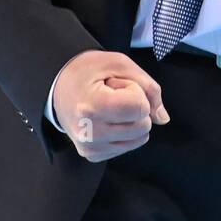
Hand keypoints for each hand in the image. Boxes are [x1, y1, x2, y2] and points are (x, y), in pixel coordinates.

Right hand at [53, 50, 170, 162]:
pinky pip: (127, 147)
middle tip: (113, 95)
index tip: (116, 84)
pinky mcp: (92, 155)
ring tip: (109, 106)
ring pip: (139, 139)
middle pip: (143, 126)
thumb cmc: (88, 70)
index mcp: (92, 106)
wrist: (57, 85)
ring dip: (131, 120)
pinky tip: (106, 118)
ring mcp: (89, 148)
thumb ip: (149, 87)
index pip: (139, 108)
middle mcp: (89, 133)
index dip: (135, 91)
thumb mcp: (119, 64)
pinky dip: (124, 132)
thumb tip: (163, 119)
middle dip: (136, 107)